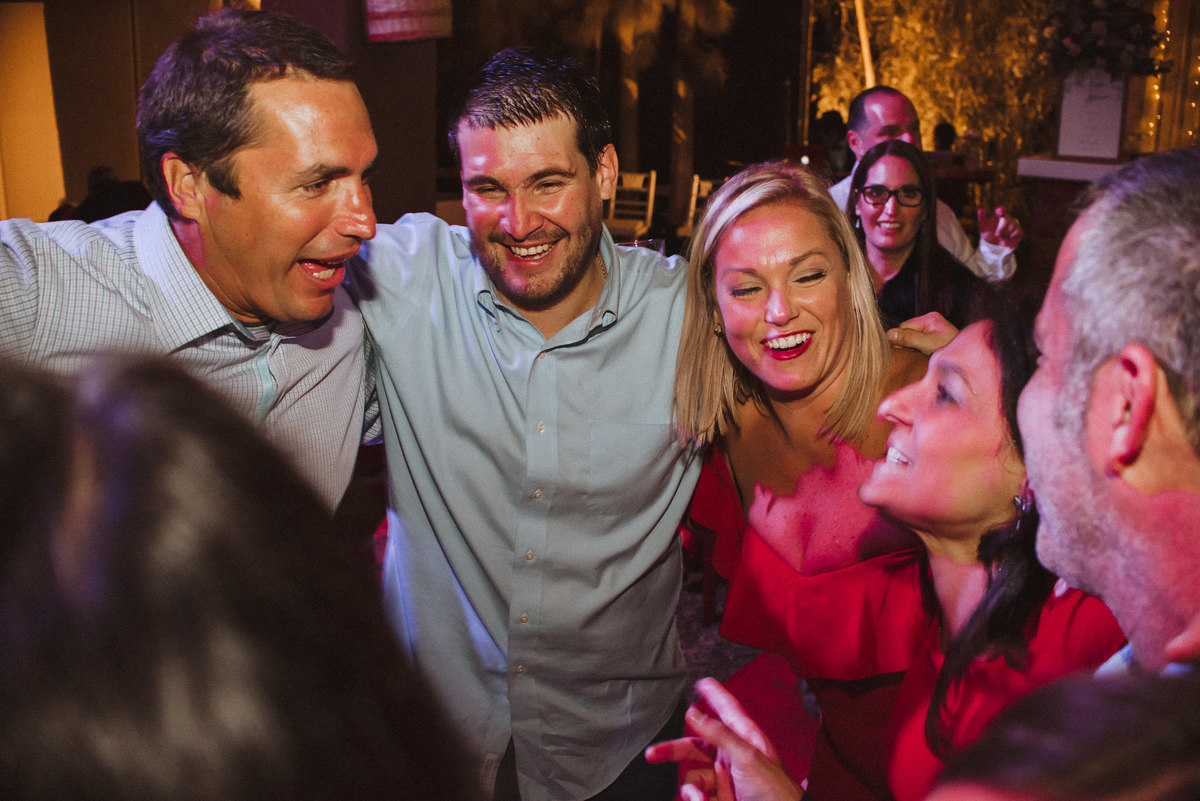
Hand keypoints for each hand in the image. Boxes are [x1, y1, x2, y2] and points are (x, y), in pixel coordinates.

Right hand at [645, 678, 803, 800]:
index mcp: (745, 739)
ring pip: (694, 775)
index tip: (704, 682)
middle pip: (697, 745)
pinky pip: (697, 794)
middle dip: (674, 750)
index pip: (727, 710)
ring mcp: (726, 778)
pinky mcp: (721, 797)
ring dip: (691, 787)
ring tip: (698, 797)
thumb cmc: (776, 791)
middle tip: (654, 754)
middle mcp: (733, 756)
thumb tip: (695, 713)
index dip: (715, 695)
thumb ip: (720, 734)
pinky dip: (695, 798)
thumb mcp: (747, 757)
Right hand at [887, 312, 958, 354]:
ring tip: (922, 356)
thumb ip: (909, 338)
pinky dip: (917, 351)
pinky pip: (916, 344)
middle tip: (917, 355)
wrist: (969, 363)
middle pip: (906, 333)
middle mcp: (930, 321)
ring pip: (910, 339)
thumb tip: (889, 334)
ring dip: (912, 349)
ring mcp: (931, 330)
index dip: (902, 340)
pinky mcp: (932, 339)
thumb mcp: (928, 345)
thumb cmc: (952, 353)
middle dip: (907, 345)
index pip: (903, 327)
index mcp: (930, 318)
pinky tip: (923, 356)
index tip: (910, 351)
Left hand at [978, 206, 1021, 249]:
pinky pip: (1017, 233)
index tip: (1000, 210)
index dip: (1000, 210)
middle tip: (997, 234)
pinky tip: (1005, 242)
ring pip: (1013, 226)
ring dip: (1005, 234)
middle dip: (1001, 228)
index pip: (1000, 211)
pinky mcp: (1019, 233)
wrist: (995, 246)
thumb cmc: (988, 234)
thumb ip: (981, 219)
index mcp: (998, 216)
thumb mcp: (983, 228)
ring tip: (1000, 239)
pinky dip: (1010, 239)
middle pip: (1006, 219)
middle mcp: (1008, 218)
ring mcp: (1014, 225)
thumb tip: (980, 210)